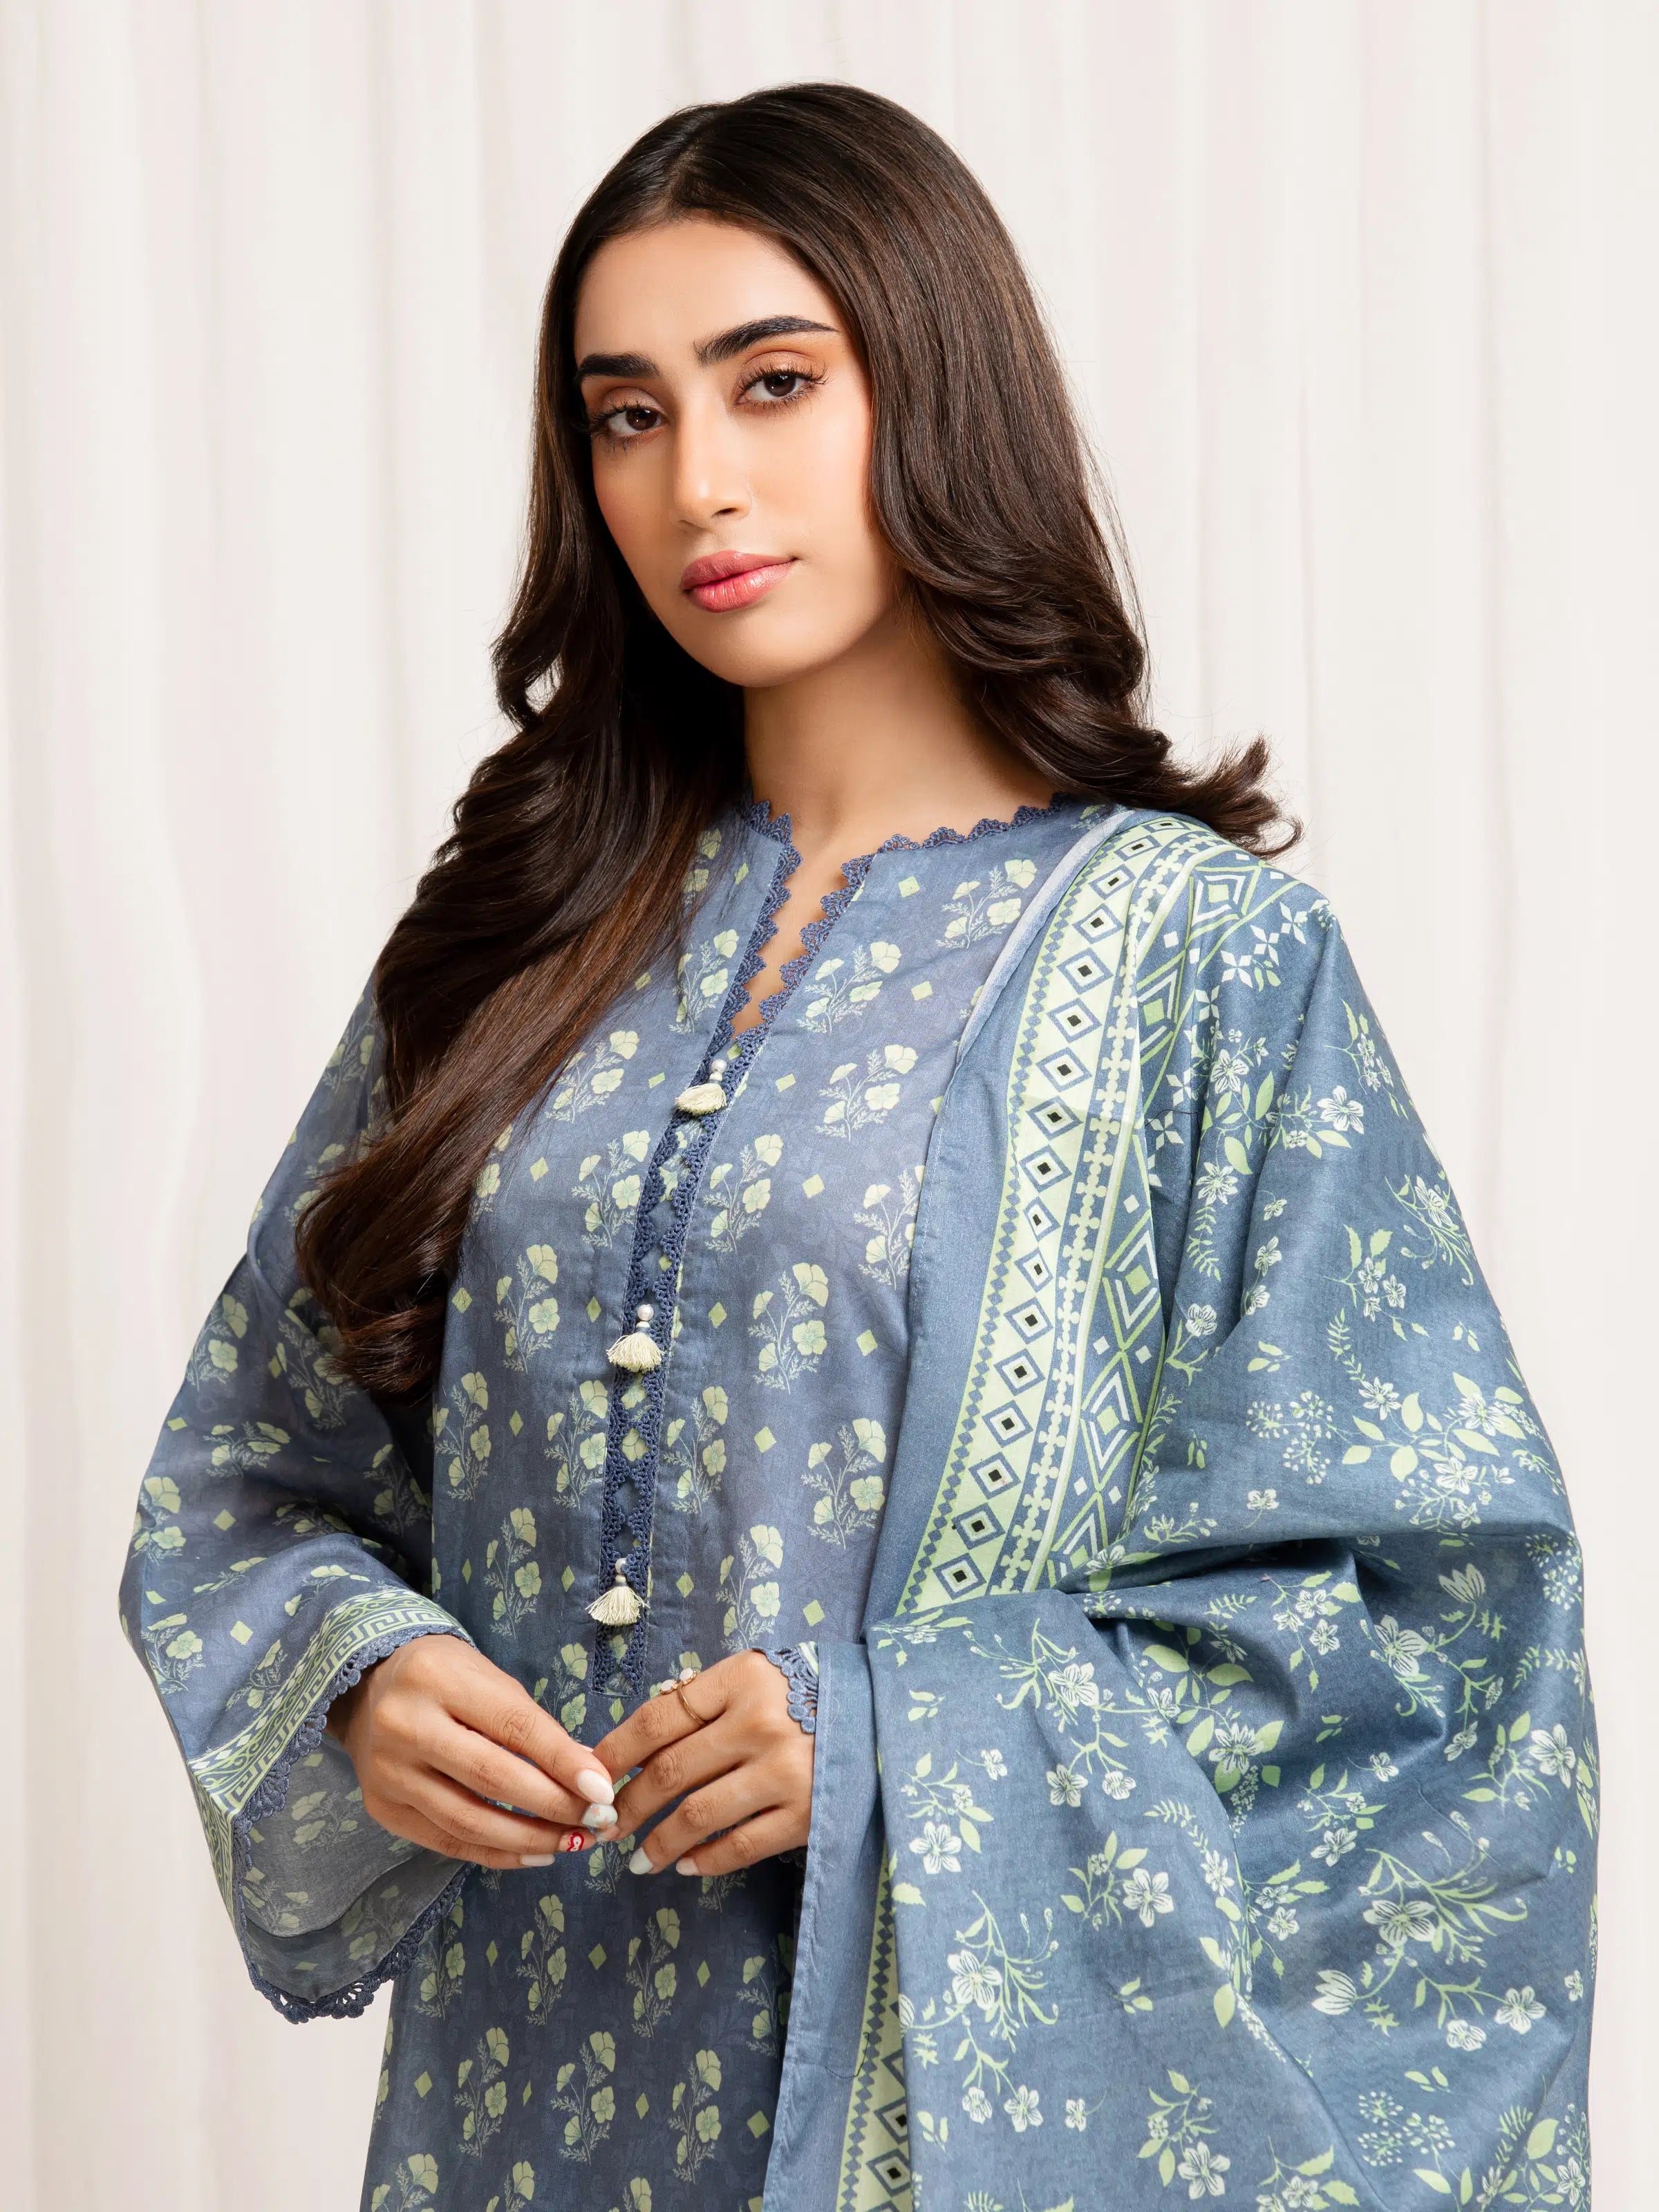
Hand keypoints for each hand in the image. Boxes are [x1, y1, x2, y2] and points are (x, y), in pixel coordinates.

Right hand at [327, 1633, 616, 1867]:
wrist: (369, 1688)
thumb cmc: (446, 1678)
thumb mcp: (489, 1681)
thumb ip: (532, 1726)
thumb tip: (586, 1777)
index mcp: (437, 1679)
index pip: (512, 1726)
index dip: (562, 1761)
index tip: (603, 1790)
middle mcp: (404, 1726)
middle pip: (491, 1777)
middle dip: (552, 1805)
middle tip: (596, 1821)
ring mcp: (388, 1772)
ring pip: (468, 1819)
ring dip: (529, 1838)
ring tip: (571, 1841)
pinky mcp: (382, 1809)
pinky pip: (447, 1841)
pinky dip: (495, 1853)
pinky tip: (533, 1853)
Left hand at [594, 1649, 813, 1877]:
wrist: (882, 1715)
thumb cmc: (803, 1695)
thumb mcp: (753, 1677)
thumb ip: (703, 1702)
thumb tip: (636, 1746)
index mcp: (741, 1680)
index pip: (660, 1718)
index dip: (616, 1752)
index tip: (590, 1777)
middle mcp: (760, 1723)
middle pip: (671, 1771)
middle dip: (628, 1805)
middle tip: (606, 1826)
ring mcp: (784, 1772)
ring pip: (699, 1815)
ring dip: (659, 1842)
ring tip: (638, 1860)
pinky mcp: (807, 1814)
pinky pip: (742, 1846)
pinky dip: (706, 1860)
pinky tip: (686, 1866)